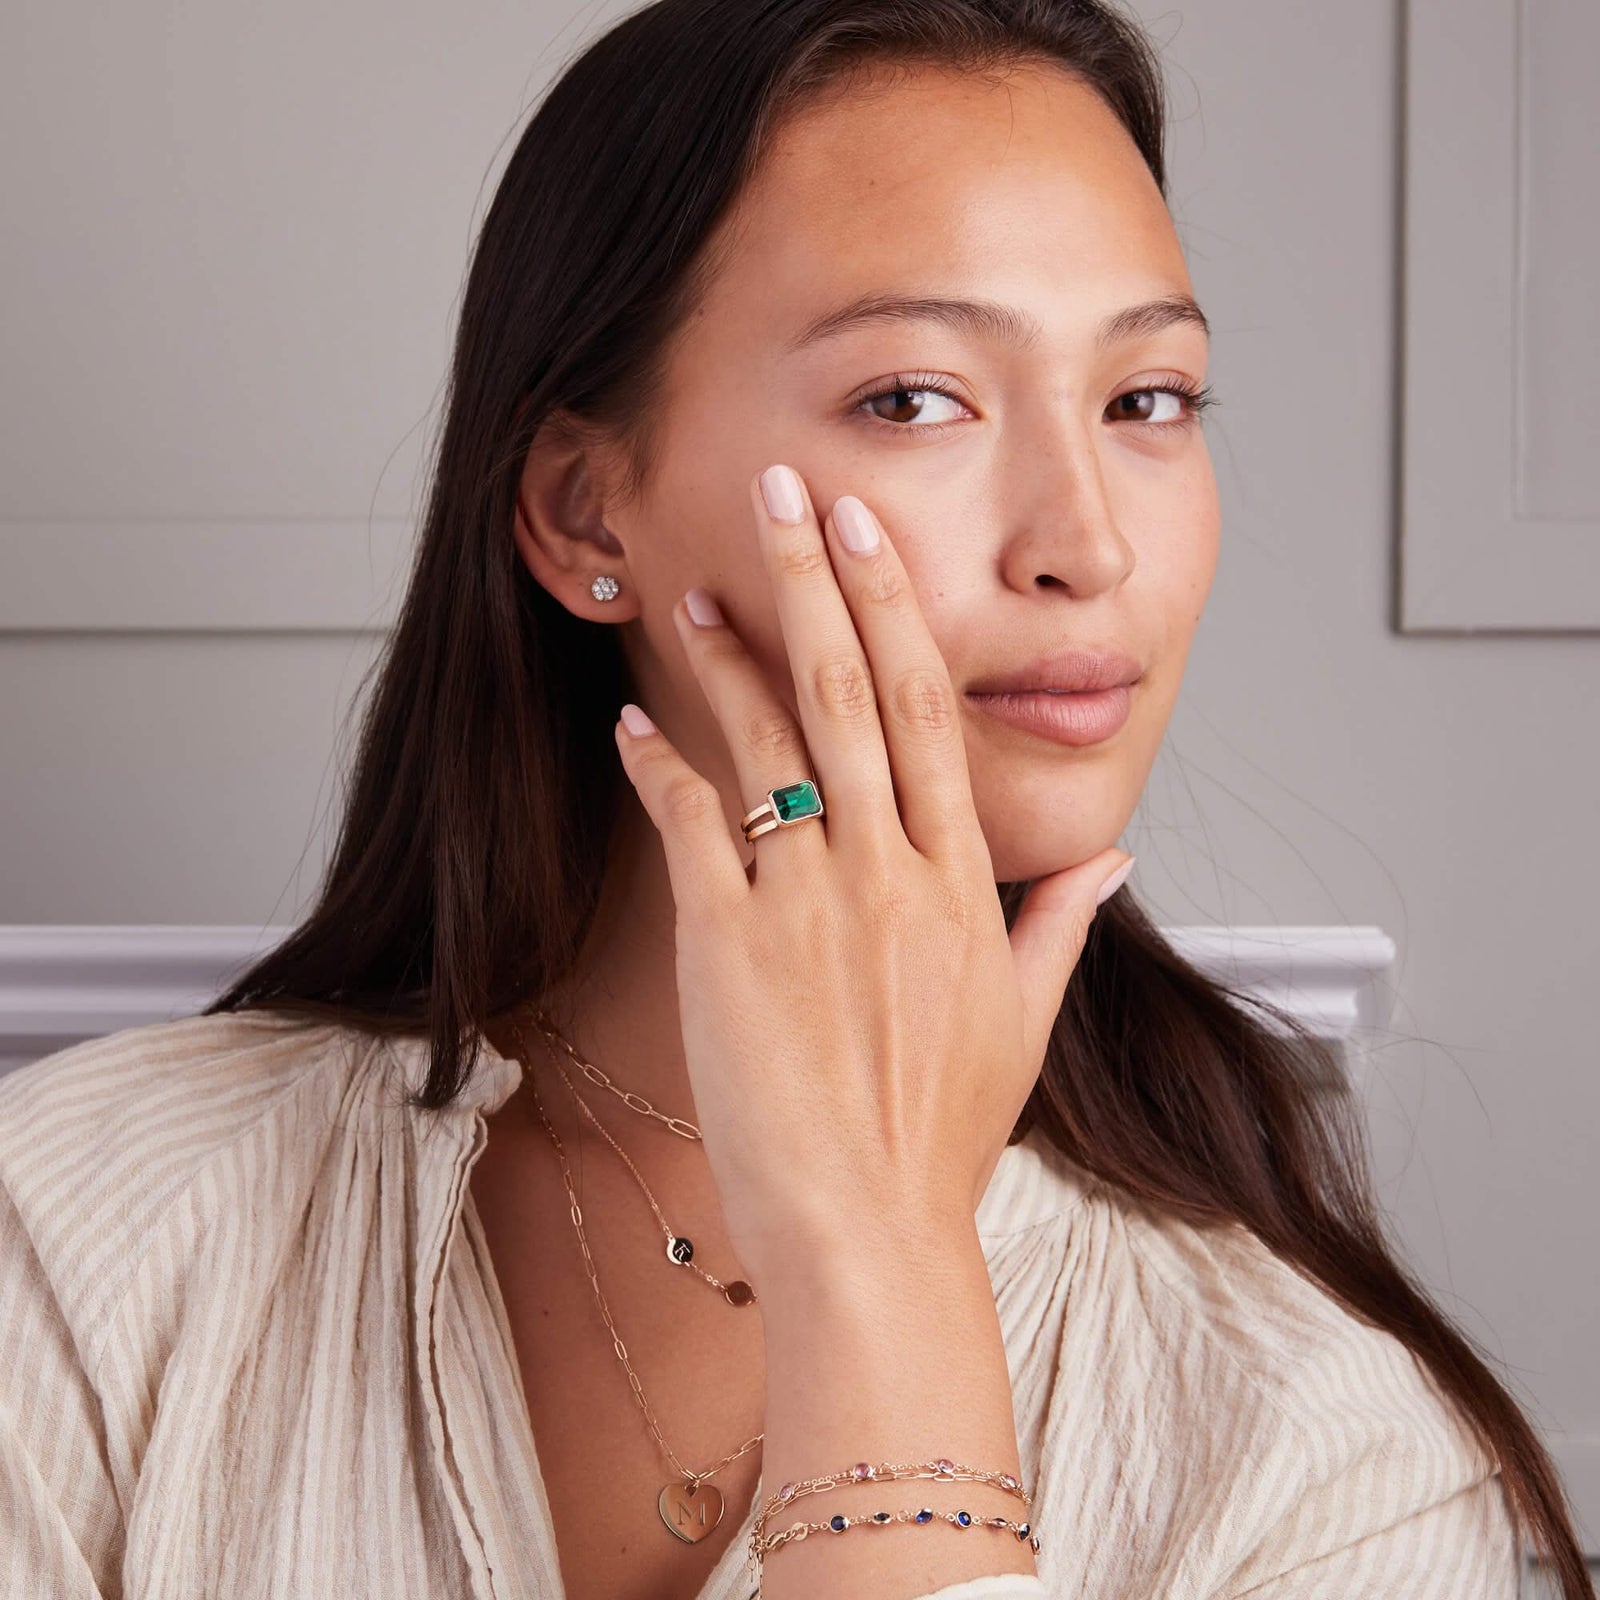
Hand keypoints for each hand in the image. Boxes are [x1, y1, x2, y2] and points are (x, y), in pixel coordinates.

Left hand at [613, 463, 1132, 1285]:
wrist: (870, 1230)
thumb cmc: (942, 1136)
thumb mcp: (1026, 1022)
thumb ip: (1064, 924)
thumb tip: (1112, 861)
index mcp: (961, 882)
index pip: (929, 715)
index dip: (895, 614)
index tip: (870, 539)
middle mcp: (889, 873)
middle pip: (855, 696)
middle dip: (821, 584)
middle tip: (793, 497)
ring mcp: (809, 905)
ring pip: (771, 748)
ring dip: (732, 659)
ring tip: (697, 588)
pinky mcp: (733, 947)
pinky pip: (692, 831)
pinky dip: (661, 769)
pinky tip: (635, 722)